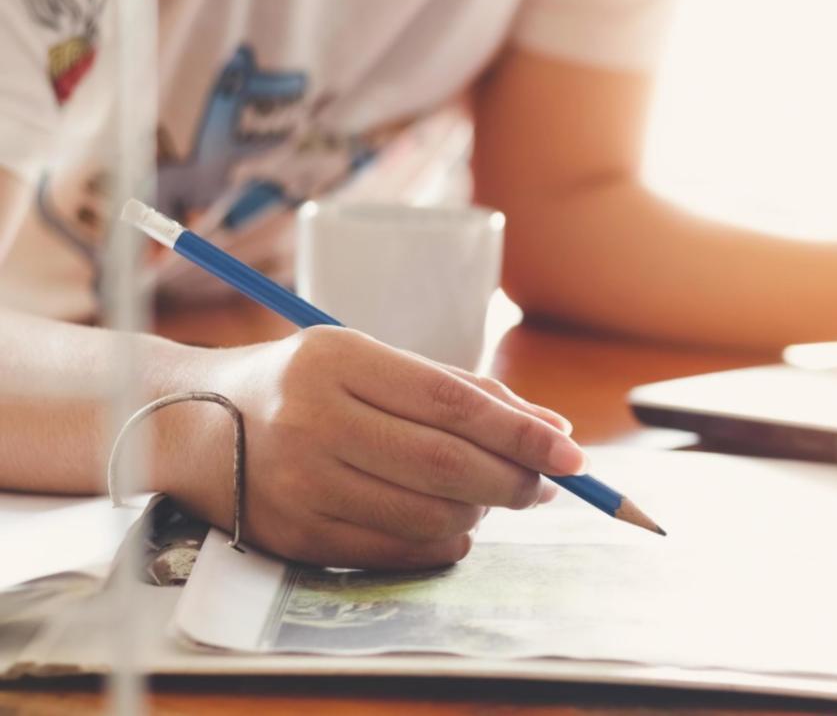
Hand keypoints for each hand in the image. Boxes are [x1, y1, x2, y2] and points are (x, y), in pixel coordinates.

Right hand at [160, 326, 582, 569]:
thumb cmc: (307, 384)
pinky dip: (443, 540)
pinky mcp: (293, 534)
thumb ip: (459, 391)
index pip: (452, 402)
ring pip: (425, 511)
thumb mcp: (371, 360)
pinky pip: (394, 549)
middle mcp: (312, 420)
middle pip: (444, 463)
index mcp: (337, 359)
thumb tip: (552, 429)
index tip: (571, 449)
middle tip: (548, 483)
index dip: (520, 431)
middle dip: (513, 478)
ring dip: (482, 511)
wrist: (194, 426)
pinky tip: (457, 523)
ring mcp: (297, 482)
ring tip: (497, 496)